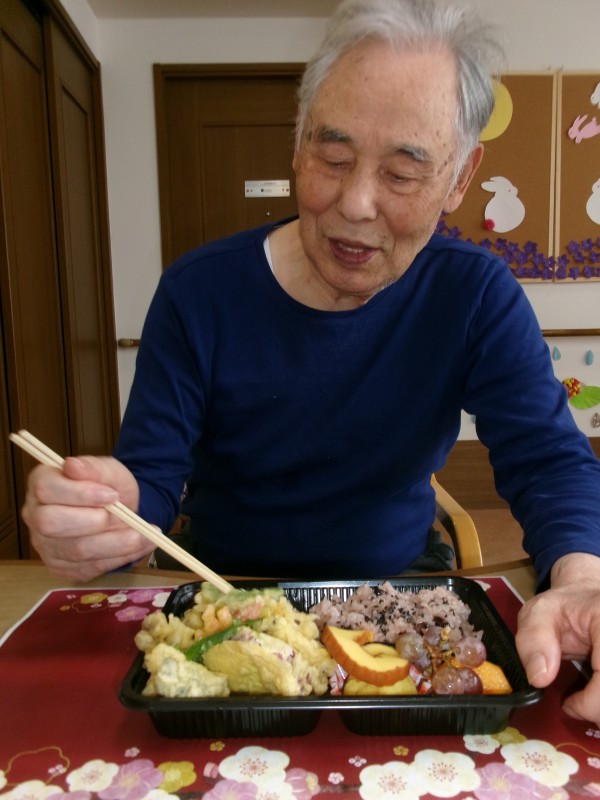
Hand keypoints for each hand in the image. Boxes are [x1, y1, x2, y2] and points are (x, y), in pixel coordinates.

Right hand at [22, 456, 154, 580]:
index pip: (46, 489)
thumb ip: (94, 467)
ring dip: (115, 542)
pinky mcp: (61, 568)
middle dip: (93, 521)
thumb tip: (72, 466)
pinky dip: (120, 556)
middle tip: (122, 516)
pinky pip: (90, 567)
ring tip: (142, 533)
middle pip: (50, 523)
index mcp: (41, 484)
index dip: (79, 493)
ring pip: (74, 551)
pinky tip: (140, 544)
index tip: (111, 495)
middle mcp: (35, 516)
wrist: (122, 512)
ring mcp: (45, 545)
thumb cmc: (109, 488)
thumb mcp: (109, 470)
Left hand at [515, 552, 599, 724]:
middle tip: (578, 707)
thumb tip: (540, 678)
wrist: (588, 599)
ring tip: (587, 703)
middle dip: (599, 709)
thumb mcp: (538, 613)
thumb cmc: (564, 606)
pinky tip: (597, 698)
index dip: (592, 702)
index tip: (570, 705)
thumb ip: (534, 640)